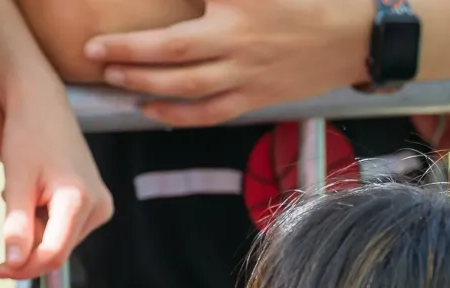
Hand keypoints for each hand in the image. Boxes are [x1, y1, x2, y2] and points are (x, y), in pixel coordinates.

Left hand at [0, 83, 113, 278]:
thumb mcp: (16, 181)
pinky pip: (67, 229)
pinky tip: (35, 196)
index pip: (53, 254)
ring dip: (37, 233)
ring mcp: (102, 206)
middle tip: (5, 218)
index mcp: (79, 199)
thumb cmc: (27, 135)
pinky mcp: (98, 204)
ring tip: (22, 196)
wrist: (43, 104)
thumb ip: (17, 226)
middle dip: (29, 246)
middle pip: (59, 250)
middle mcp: (99, 206)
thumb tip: (14, 264)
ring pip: (62, 241)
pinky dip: (45, 222)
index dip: (24, 267)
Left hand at [85, 0, 374, 126]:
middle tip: (95, 56)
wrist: (354, 38)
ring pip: (188, 89)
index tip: (100, 41)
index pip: (178, 20)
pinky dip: (179, 115)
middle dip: (130, 57)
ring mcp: (248, 77)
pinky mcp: (258, 98)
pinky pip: (212, 112)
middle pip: (173, 55)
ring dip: (147, 87)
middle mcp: (238, 45)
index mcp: (236, 9)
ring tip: (115, 80)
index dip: (136, 38)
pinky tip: (152, 110)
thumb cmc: (305, 0)